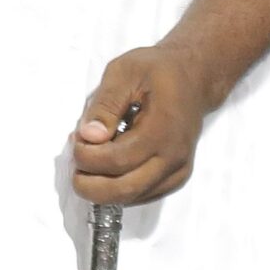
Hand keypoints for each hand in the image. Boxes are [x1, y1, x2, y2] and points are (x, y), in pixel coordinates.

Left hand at [71, 44, 213, 206]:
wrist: (193, 78)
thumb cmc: (159, 71)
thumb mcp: (125, 72)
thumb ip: (105, 105)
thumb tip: (90, 135)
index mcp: (162, 129)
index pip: (117, 160)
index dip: (88, 157)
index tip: (76, 139)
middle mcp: (173, 157)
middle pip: (124, 190)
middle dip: (90, 184)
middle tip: (76, 164)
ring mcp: (177, 171)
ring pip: (131, 197)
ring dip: (102, 187)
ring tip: (91, 160)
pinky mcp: (175, 178)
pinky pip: (141, 195)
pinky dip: (119, 188)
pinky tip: (109, 166)